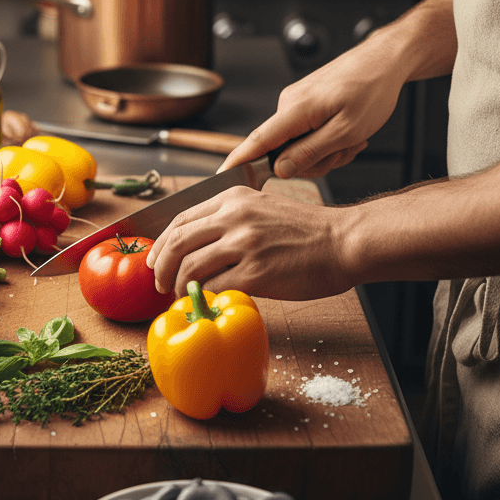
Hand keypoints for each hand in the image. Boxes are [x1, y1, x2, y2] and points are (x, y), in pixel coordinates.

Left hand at [146, 185, 352, 301]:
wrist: (344, 241)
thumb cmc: (307, 231)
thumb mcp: (262, 208)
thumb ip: (230, 219)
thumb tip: (198, 243)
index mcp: (233, 198)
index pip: (181, 219)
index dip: (162, 243)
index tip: (155, 260)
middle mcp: (235, 216)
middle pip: (178, 242)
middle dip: (161, 266)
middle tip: (159, 283)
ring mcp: (244, 244)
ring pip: (190, 266)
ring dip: (178, 285)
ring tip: (179, 295)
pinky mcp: (256, 272)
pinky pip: (214, 287)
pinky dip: (203, 296)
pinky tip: (205, 301)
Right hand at [219, 36, 407, 178]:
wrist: (384, 61)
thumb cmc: (371, 90)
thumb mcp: (346, 131)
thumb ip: (309, 153)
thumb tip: (279, 170)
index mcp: (295, 109)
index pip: (257, 141)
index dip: (238, 162)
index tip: (222, 178)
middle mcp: (288, 104)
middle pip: (284, 152)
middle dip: (316, 160)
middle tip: (346, 150)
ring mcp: (296, 103)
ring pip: (300, 145)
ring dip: (327, 150)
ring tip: (353, 138)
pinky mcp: (305, 104)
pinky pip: (308, 133)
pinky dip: (328, 139)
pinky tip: (349, 131)